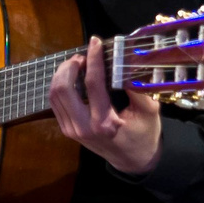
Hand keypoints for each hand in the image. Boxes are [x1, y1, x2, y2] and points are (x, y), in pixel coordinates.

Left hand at [49, 37, 161, 173]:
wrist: (132, 159)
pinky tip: (72, 77)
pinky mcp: (66, 129)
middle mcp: (84, 127)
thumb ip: (138, 89)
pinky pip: (55, 103)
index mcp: (105, 123)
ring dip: (62, 74)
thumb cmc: (144, 134)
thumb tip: (125, 62)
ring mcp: (71, 130)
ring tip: (77, 64)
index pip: (93, 84)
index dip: (93, 59)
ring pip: (54, 94)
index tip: (95, 42)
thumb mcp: (149, 112)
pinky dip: (60, 85)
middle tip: (83, 57)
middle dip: (70, 66)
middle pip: (63, 88)